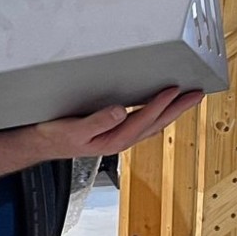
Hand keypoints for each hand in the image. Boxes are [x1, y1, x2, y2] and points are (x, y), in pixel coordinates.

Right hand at [28, 88, 203, 159]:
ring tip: (186, 100)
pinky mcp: (114, 133)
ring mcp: (119, 137)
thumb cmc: (54, 137)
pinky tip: (161, 111)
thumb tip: (120, 111)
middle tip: (196, 95)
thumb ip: (97, 121)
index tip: (174, 90)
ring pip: (153, 124)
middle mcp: (120, 140)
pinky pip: (144, 124)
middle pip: (157, 123)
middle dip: (178, 109)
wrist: (40, 145)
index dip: (160, 104)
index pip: (144, 120)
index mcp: (113, 140)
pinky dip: (157, 115)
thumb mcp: (72, 129)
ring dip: (171, 111)